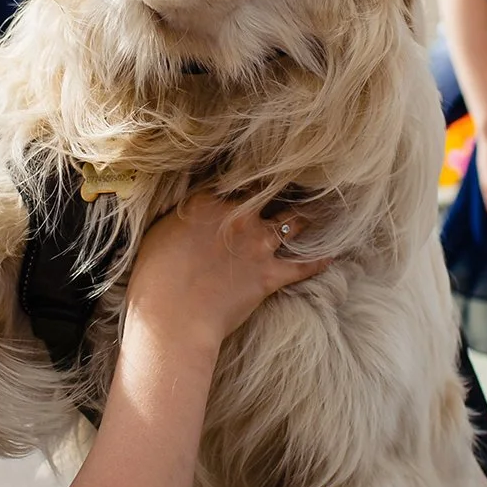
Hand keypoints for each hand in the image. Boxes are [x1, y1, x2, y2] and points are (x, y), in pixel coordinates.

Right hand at [125, 193, 329, 348]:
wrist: (172, 317)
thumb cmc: (154, 279)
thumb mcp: (159, 233)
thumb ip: (182, 215)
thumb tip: (188, 210)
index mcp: (206, 201)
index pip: (233, 177)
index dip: (246, 174)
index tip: (256, 170)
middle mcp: (238, 215)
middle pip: (269, 191)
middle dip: (283, 185)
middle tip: (298, 179)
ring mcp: (257, 245)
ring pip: (293, 221)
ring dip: (307, 216)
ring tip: (319, 209)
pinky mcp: (269, 275)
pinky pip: (303, 266)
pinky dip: (319, 261)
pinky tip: (332, 255)